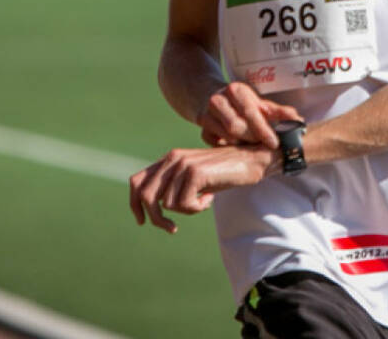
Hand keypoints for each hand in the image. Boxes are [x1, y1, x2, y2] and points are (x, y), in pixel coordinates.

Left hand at [128, 145, 274, 232]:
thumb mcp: (195, 176)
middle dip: (156, 218)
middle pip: (146, 197)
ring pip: (167, 205)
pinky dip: (197, 208)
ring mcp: (182, 164)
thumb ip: (175, 185)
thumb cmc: (224, 172)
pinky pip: (184, 205)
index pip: (136, 182)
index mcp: (168, 159)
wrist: (252, 160)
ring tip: (203, 202)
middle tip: (172, 228)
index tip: (142, 221)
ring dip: (187, 211)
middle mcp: (172, 159)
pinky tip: (210, 198)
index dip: (134, 205)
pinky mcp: (195, 173)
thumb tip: (155, 207)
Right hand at [198, 81, 299, 148]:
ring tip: (251, 143)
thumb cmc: (240, 101)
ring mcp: (206, 114)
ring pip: (226, 137)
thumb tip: (298, 120)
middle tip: (263, 144)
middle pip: (236, 127)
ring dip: (242, 143)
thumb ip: (279, 112)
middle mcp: (218, 100)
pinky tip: (236, 144)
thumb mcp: (259, 103)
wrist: (208, 95)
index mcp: (235, 90)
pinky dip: (228, 146)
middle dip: (252, 138)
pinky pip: (216, 144)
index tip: (274, 143)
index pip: (250, 112)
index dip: (263, 129)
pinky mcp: (201, 129)